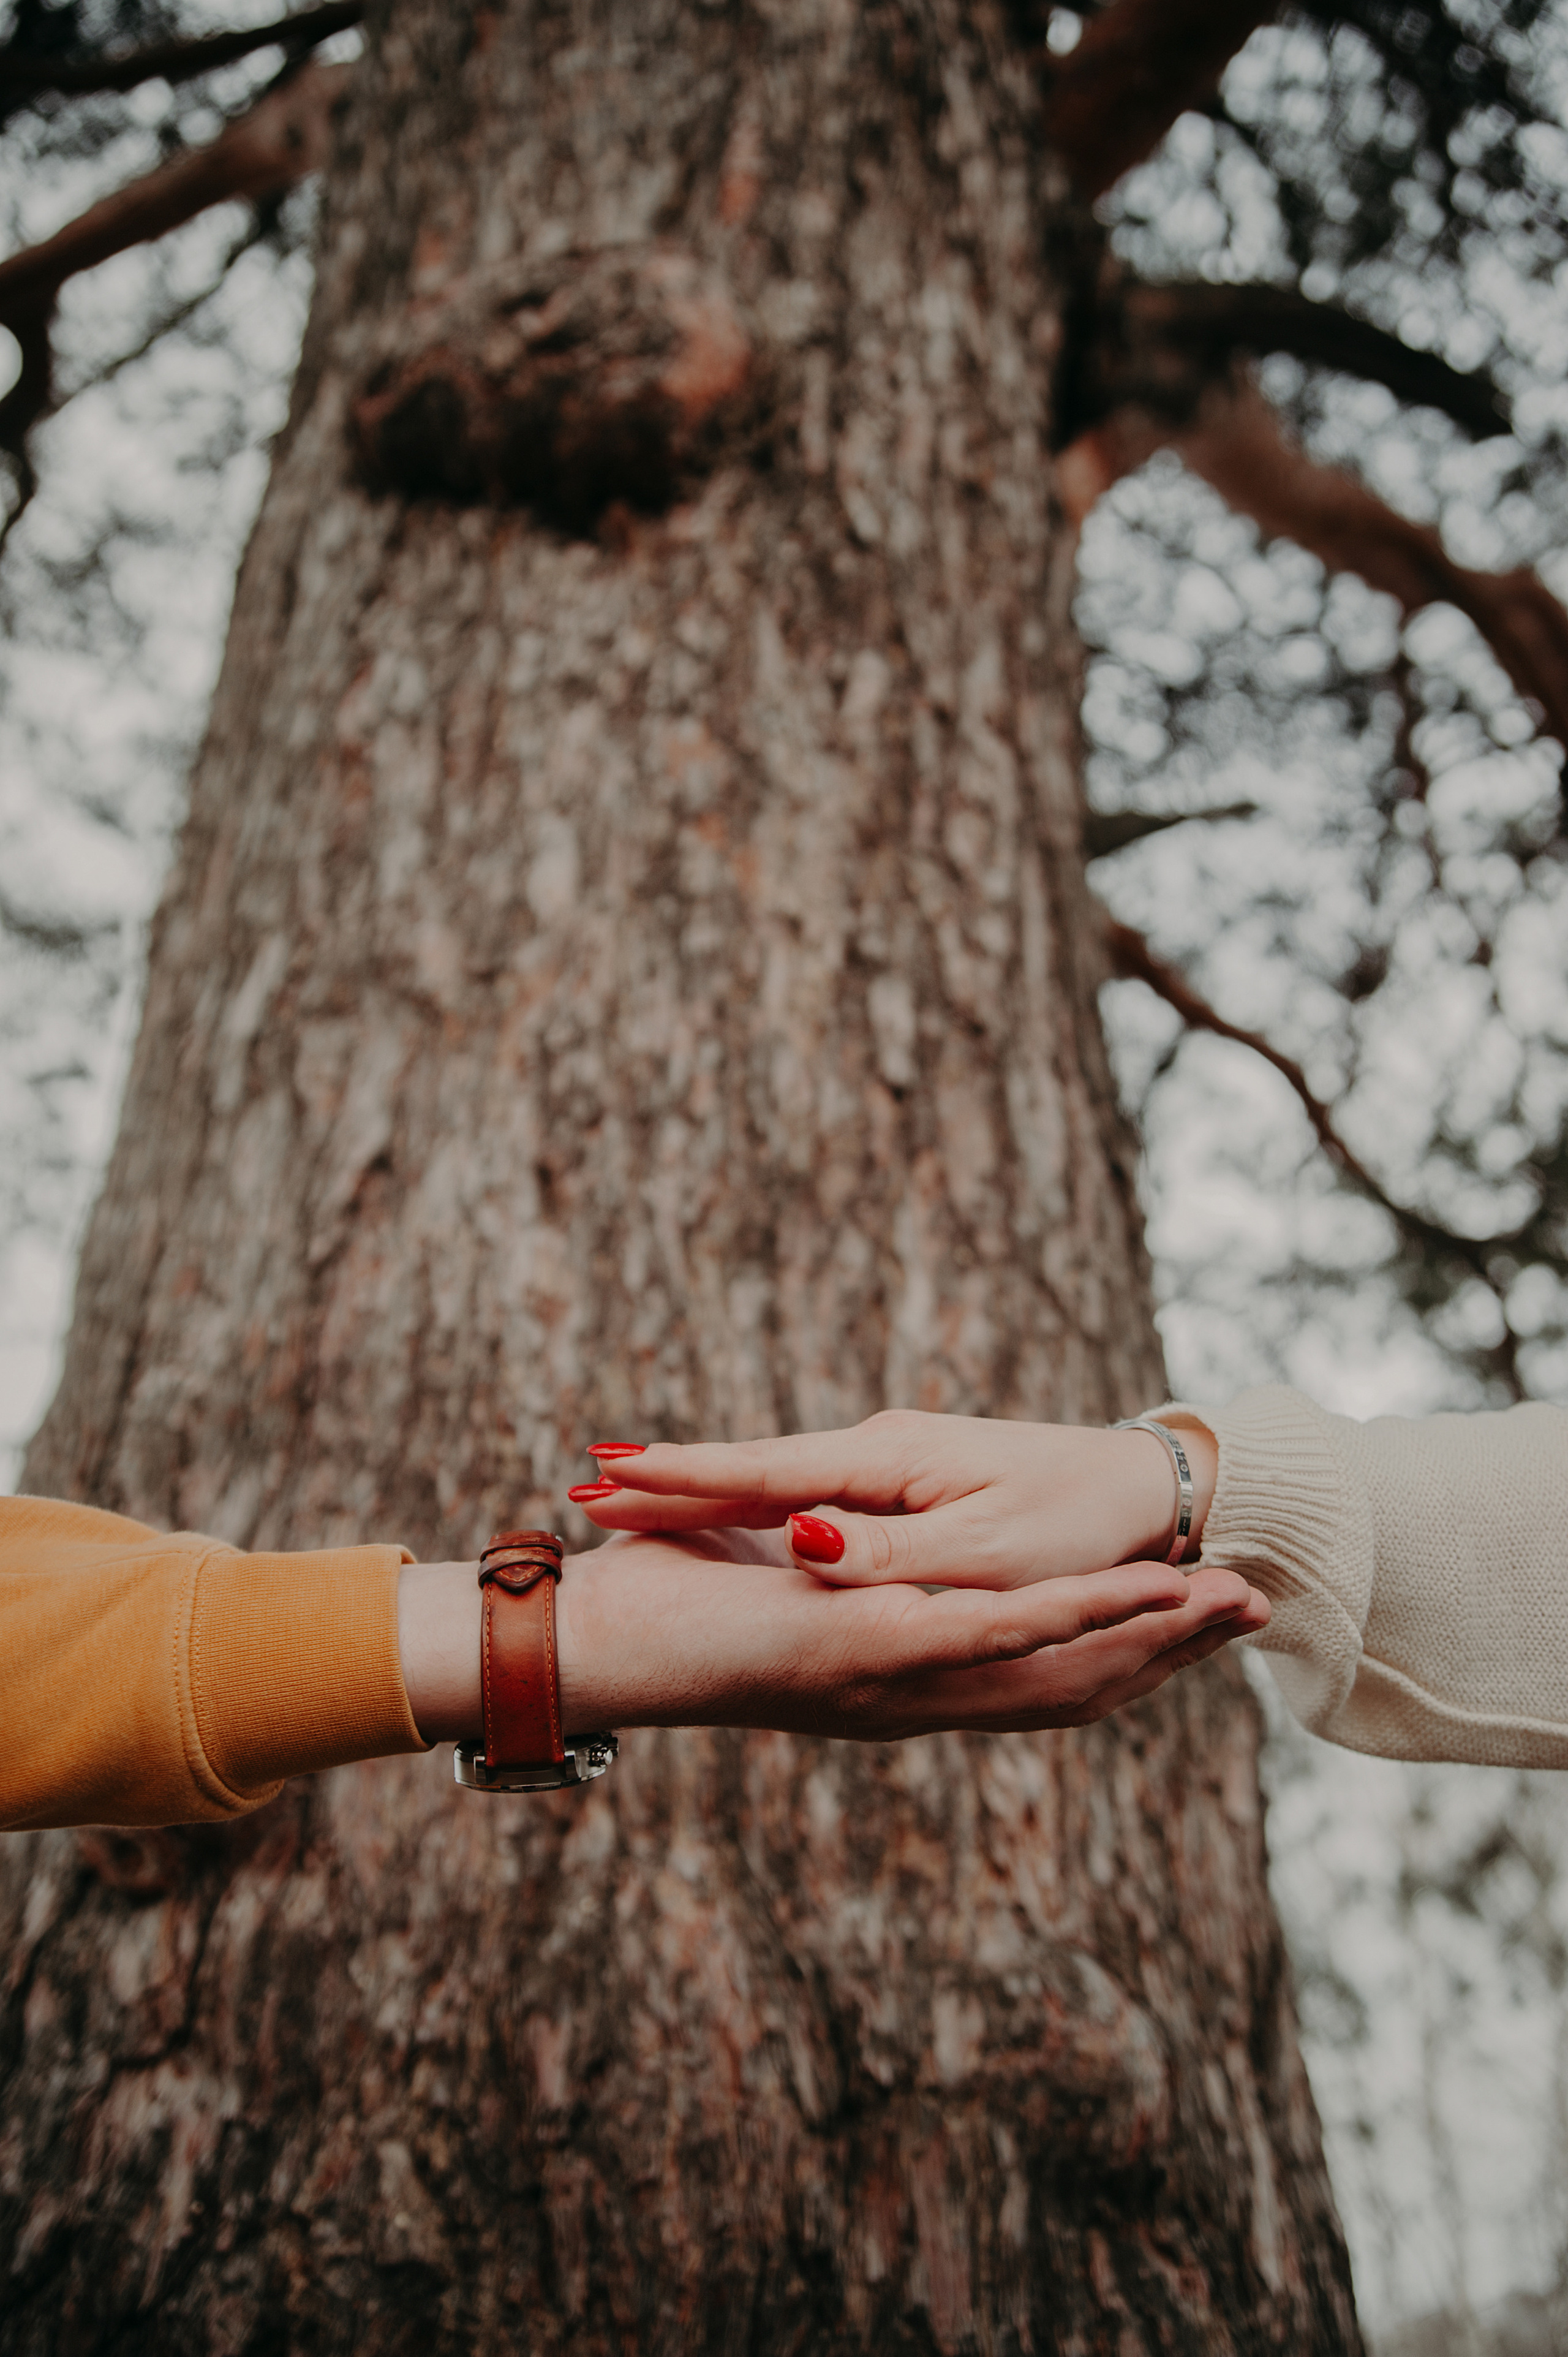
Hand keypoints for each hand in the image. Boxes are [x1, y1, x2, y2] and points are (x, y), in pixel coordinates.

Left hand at [399, 1526, 1266, 1746]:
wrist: (590, 1643)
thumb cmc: (661, 1602)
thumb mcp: (765, 1567)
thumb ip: (821, 1547)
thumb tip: (844, 1517)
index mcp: (897, 1681)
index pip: (1034, 1677)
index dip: (1120, 1653)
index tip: (1193, 1618)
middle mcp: (913, 1695)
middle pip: (1074, 1683)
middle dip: (1170, 1649)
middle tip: (1258, 1614)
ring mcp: (897, 1683)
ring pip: (1055, 1665)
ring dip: (1149, 1635)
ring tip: (1235, 1605)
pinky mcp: (869, 1654)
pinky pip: (991, 1639)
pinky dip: (1074, 1618)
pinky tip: (1140, 1599)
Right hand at [567, 1410, 1222, 1589]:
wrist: (1141, 1492)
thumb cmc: (1076, 1522)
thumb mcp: (987, 1549)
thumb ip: (891, 1550)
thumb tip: (799, 1537)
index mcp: (888, 1464)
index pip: (764, 1472)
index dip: (683, 1478)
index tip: (606, 1478)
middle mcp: (876, 1455)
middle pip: (752, 1469)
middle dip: (668, 1479)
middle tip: (580, 1487)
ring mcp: (884, 1469)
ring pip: (772, 1481)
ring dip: (696, 1486)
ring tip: (615, 1494)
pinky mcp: (897, 1489)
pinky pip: (804, 1494)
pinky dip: (746, 1496)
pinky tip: (707, 1501)